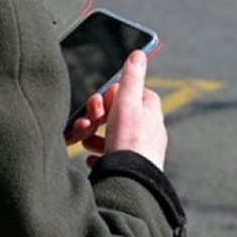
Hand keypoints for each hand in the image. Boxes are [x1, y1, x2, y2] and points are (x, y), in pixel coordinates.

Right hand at [78, 50, 167, 169]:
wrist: (130, 183)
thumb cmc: (130, 141)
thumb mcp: (127, 103)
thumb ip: (130, 78)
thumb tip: (139, 54)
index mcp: (150, 114)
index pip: (137, 94)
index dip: (117, 94)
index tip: (105, 98)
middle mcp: (149, 133)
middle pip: (121, 116)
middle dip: (101, 116)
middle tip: (90, 119)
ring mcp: (140, 152)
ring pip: (114, 138)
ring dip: (96, 136)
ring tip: (85, 139)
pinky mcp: (130, 170)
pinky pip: (111, 160)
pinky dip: (100, 157)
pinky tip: (93, 159)